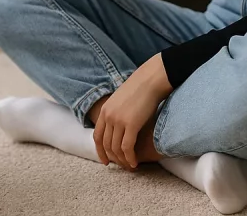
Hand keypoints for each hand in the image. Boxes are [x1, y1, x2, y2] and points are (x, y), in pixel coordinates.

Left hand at [93, 54, 172, 170]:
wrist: (150, 80)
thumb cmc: (140, 88)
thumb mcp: (122, 100)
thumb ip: (117, 111)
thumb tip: (120, 124)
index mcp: (105, 110)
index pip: (97, 136)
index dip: (100, 150)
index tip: (105, 160)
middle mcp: (108, 116)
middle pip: (105, 144)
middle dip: (112, 158)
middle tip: (121, 166)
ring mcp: (118, 121)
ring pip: (115, 148)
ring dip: (122, 160)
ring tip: (130, 166)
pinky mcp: (131, 125)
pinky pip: (127, 147)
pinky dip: (130, 158)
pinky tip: (135, 163)